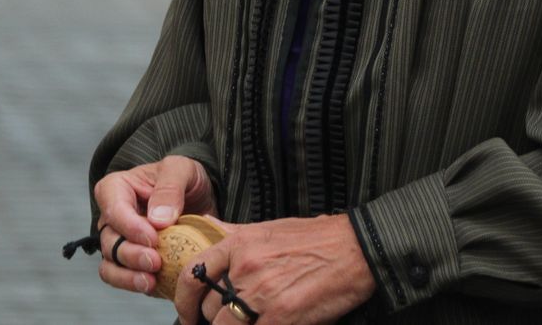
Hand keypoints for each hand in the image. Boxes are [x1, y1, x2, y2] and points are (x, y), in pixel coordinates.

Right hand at [94, 155, 216, 295]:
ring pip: (111, 265)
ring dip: (128, 276)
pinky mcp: (132, 263)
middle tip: (155, 261)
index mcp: (116, 189)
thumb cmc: (183, 178)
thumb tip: (158, 219)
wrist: (199, 197)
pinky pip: (123, 279)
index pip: (113, 209)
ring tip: (150, 281)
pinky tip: (154, 286)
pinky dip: (135, 285)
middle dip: (131, 255)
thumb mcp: (182, 169)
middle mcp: (113, 219)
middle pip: (110, 241)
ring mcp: (121, 242)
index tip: (152, 237)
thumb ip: (170, 188)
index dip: (129, 226)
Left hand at [176, 214, 375, 324]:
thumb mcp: (270, 228)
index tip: (188, 314)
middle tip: (227, 324)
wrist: (357, 249)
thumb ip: (234, 233)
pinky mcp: (281, 316)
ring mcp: (262, 294)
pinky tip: (270, 324)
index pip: (193, 275)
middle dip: (215, 322)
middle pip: (210, 309)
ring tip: (251, 322)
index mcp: (240, 243)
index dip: (184, 301)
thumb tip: (207, 226)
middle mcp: (246, 267)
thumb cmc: (317, 239)